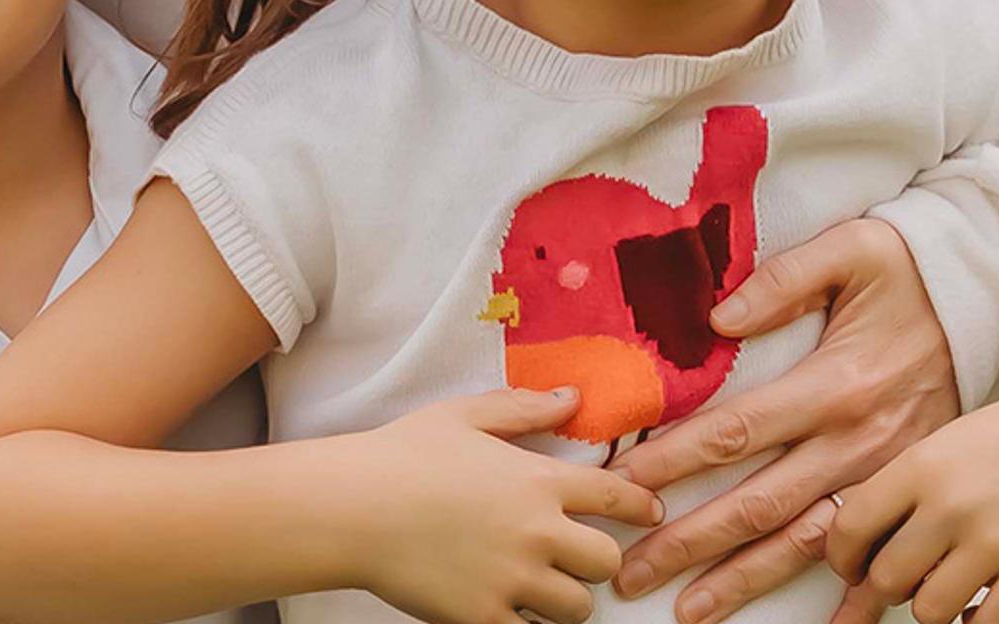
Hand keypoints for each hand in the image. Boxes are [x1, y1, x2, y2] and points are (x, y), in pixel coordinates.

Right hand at [328, 387, 662, 623]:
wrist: (350, 508)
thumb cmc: (402, 456)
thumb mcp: (464, 416)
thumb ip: (523, 408)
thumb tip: (571, 398)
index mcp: (538, 480)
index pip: (616, 497)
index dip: (640, 507)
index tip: (648, 513)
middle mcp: (536, 532)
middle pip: (606, 562)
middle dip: (598, 561)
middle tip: (576, 557)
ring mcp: (512, 580)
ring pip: (577, 607)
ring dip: (566, 598)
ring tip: (543, 588)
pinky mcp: (483, 617)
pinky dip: (525, 623)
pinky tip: (507, 607)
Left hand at [606, 216, 960, 621]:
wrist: (997, 301)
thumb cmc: (912, 271)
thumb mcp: (853, 252)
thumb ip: (784, 280)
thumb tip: (719, 317)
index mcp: (835, 383)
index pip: (737, 431)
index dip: (676, 461)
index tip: (627, 485)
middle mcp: (857, 440)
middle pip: (758, 503)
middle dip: (690, 542)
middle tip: (631, 570)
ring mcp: (884, 473)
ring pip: (804, 541)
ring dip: (744, 578)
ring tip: (689, 609)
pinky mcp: (906, 488)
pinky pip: (867, 550)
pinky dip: (844, 597)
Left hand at [823, 390, 998, 623]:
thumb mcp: (948, 443)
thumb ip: (906, 491)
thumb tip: (863, 548)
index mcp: (921, 464)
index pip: (850, 528)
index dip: (845, 559)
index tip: (854, 569)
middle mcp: (951, 503)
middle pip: (885, 579)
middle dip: (887, 590)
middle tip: (902, 584)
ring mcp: (995, 539)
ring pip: (928, 611)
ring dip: (932, 608)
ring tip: (947, 589)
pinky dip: (975, 623)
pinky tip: (980, 606)